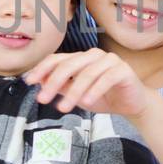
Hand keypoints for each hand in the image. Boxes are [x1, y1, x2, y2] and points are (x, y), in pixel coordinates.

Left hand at [25, 49, 150, 117]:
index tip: (29, 82)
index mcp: (81, 58)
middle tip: (42, 100)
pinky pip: (106, 78)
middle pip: (68, 65)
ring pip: (86, 73)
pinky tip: (87, 102)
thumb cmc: (104, 97)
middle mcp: (94, 55)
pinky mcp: (123, 70)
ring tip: (63, 108)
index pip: (57, 59)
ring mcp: (109, 60)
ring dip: (73, 92)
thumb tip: (39, 82)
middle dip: (53, 83)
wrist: (133, 104)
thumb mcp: (77, 95)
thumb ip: (61, 87)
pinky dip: (95, 90)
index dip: (42, 69)